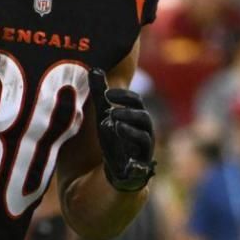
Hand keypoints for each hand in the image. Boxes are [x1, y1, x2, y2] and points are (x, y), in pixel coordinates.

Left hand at [88, 68, 154, 192]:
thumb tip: (95, 69)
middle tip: (111, 112)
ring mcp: (143, 152)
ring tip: (114, 127)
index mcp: (136, 117)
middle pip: (144, 119)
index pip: (136, 102)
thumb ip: (100, 94)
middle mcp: (144, 133)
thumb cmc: (112, 137)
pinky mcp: (139, 170)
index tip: (107, 94)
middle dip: (128, 113)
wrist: (115, 170)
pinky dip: (135, 166)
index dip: (123, 97)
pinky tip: (127, 163)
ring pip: (144, 139)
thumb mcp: (104, 115)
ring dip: (129, 132)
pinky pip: (141, 167)